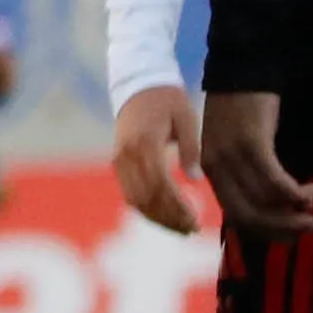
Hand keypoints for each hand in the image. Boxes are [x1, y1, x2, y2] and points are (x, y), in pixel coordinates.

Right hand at [109, 84, 204, 236]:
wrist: (138, 84)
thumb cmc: (167, 100)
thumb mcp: (186, 119)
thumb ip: (191, 149)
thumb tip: (195, 179)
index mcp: (145, 142)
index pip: (160, 184)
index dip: (177, 206)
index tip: (195, 219)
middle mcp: (126, 154)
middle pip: (146, 197)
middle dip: (169, 218)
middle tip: (192, 229)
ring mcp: (118, 159)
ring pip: (135, 200)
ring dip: (157, 218)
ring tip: (180, 228)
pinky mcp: (117, 162)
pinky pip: (129, 193)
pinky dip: (146, 209)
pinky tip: (164, 216)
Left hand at [197, 86, 312, 239]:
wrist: (243, 68)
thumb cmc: (246, 109)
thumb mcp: (240, 145)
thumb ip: (249, 173)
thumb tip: (277, 206)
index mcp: (212, 171)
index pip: (236, 216)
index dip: (266, 231)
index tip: (292, 236)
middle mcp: (217, 167)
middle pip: (249, 215)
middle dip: (282, 228)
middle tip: (310, 227)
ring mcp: (232, 155)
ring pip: (264, 200)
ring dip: (296, 208)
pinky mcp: (251, 142)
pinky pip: (274, 180)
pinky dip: (295, 193)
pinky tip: (312, 191)